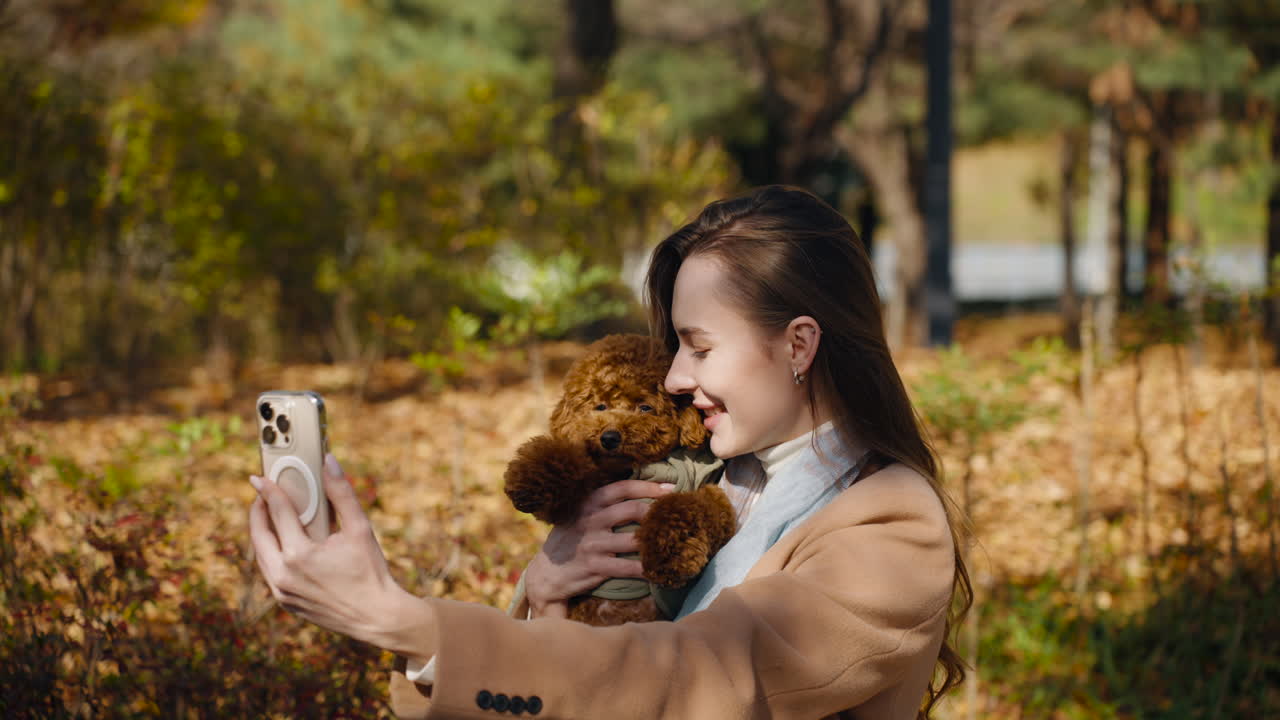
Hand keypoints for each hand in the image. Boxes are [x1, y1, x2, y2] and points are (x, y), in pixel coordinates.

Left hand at [248, 454, 412, 646]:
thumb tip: (329, 462)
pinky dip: (271, 554)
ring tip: (269, 517)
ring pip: (261, 556)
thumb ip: (342, 493)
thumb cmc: (371, 571)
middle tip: (262, 495)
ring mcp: (282, 592)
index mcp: (300, 554)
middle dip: (258, 511)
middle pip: (259, 535)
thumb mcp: (360, 528)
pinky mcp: (286, 602)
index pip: (278, 513)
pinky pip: (270, 572)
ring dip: (262, 534)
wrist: (376, 616)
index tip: (259, 478)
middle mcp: (284, 575)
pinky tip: (282, 544)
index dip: (269, 491)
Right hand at [523, 480, 674, 617]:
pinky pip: (628, 568)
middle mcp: (589, 520)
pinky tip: (661, 569)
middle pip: (632, 510)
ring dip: (657, 541)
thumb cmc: (570, 540)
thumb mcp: (578, 515)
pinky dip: (648, 569)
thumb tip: (640, 492)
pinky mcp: (594, 567)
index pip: (622, 488)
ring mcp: (592, 544)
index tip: (670, 488)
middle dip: (657, 512)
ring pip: (634, 540)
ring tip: (676, 540)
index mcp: (587, 503)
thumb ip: (602, 504)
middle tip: (676, 515)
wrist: (545, 574)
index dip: (648, 486)